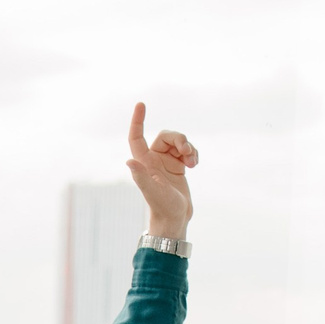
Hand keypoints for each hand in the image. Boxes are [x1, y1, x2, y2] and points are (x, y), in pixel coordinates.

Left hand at [125, 103, 197, 239]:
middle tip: (187, 152)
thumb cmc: (162, 207)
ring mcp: (166, 162)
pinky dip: (193, 153)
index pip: (137, 136)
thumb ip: (142, 177)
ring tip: (194, 163)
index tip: (141, 104)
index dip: (137, 120)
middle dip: (180, 139)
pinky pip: (187, 150)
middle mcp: (153, 160)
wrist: (175, 219)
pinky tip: (195, 164)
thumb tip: (129, 161)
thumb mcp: (153, 192)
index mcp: (144, 163)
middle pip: (166, 136)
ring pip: (178, 142)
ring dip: (189, 148)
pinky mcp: (178, 165)